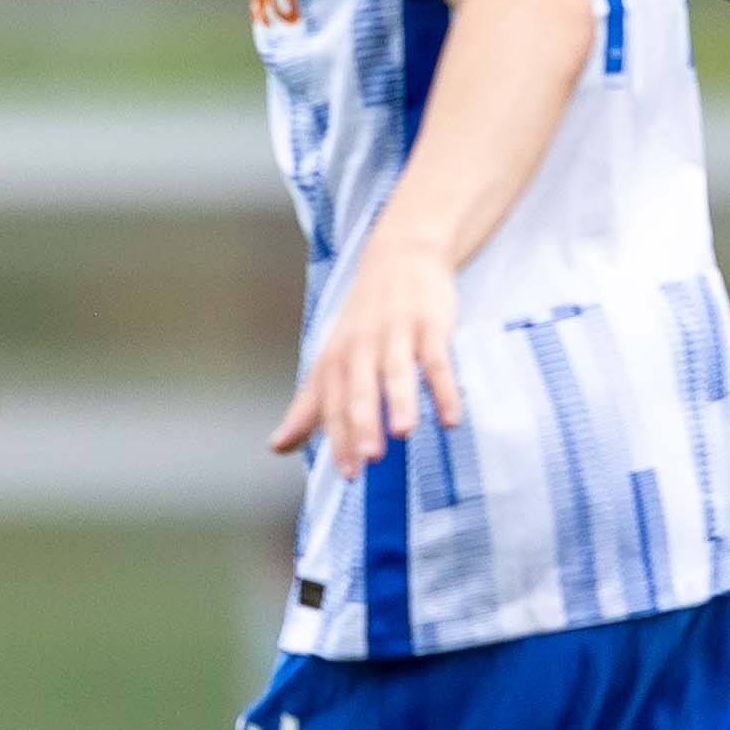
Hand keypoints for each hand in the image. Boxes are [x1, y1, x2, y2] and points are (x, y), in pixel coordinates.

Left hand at [275, 233, 461, 476]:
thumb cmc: (366, 317)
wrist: (400, 257)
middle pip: (359, 390)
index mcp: (336, 359)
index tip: (349, 472)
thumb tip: (278, 446)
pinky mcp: (429, 325)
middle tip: (368, 458)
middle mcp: (362, 347)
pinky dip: (444, 389)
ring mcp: (396, 334)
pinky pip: (437, 360)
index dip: (339, 439)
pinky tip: (451, 417)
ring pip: (396, 372)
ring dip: (400, 402)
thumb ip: (310, 406)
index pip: (333, 405)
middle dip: (362, 423)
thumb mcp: (332, 358)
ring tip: (403, 432)